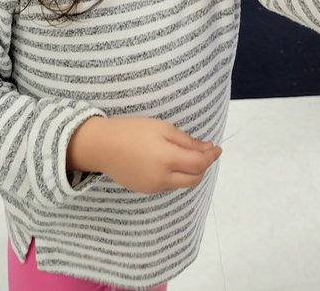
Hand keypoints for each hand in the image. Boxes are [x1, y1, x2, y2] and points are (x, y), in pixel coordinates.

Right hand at [68, 116, 221, 193]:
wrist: (102, 146)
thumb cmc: (132, 131)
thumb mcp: (162, 128)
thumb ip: (186, 141)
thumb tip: (207, 148)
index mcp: (167, 159)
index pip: (199, 164)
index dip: (211, 156)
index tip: (217, 148)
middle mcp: (162, 178)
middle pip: (194, 179)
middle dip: (203, 167)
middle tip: (203, 152)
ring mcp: (153, 187)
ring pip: (182, 184)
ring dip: (190, 173)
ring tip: (186, 156)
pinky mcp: (145, 191)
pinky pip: (168, 186)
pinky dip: (176, 176)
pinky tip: (170, 164)